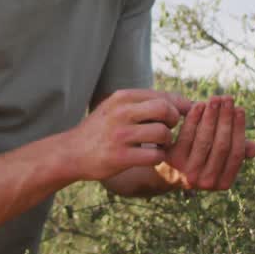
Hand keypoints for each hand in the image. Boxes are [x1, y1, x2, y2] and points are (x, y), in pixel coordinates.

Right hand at [68, 89, 184, 180]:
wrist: (71, 152)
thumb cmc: (101, 130)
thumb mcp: (116, 108)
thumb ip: (144, 103)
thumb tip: (183, 101)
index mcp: (121, 97)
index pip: (162, 95)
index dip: (177, 106)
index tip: (179, 116)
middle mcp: (121, 113)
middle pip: (165, 109)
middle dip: (173, 120)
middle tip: (166, 129)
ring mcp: (120, 135)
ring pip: (163, 133)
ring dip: (166, 142)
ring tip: (158, 145)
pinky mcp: (120, 157)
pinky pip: (155, 155)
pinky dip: (158, 157)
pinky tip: (150, 157)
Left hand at [158, 96, 254, 189]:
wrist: (167, 171)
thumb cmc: (200, 159)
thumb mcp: (219, 159)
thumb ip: (236, 152)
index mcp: (224, 183)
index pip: (236, 153)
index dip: (239, 129)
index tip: (240, 109)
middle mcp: (207, 182)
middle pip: (222, 145)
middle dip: (226, 119)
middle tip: (228, 98)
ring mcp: (189, 173)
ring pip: (205, 139)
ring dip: (212, 116)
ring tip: (215, 98)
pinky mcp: (173, 161)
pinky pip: (187, 135)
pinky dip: (194, 118)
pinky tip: (199, 105)